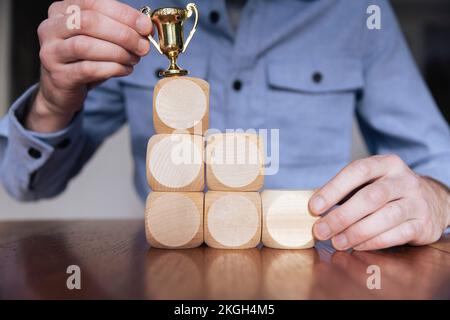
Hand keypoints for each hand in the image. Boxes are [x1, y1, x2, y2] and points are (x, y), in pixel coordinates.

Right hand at [26, 0, 152, 131]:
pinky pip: (88, 69)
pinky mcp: (59, 76)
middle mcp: (50, 28)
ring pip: (86, 46)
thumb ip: (119, 28)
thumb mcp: (99, 38)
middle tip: (143, 46)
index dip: (124, 14)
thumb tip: (146, 26)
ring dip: (118, 52)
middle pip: (89, 22)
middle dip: (123, 34)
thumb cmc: (84, 60)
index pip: (94, 3)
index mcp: (61, 11)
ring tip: (134, 59)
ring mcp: (51, 53)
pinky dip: (112, 68)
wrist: (62, 90)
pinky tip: (125, 69)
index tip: (146, 26)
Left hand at [309, 154, 449, 250]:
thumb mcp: (371, 181)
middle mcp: (404, 180)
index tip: (314, 207)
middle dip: (341, 216)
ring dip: (356, 232)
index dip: (333, 189)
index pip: (357, 171)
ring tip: (336, 242)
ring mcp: (416, 201)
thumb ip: (346, 191)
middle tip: (320, 230)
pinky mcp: (423, 224)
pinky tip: (357, 246)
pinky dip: (373, 242)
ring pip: (385, 217)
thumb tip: (314, 208)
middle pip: (371, 197)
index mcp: (386, 164)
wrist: (432, 201)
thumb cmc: (388, 192)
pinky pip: (396, 234)